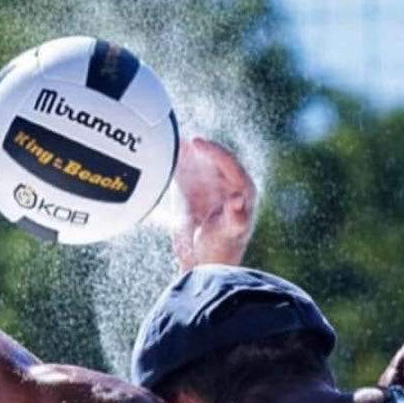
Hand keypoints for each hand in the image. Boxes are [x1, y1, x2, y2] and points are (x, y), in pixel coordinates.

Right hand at [170, 137, 256, 270]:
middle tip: (177, 139)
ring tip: (164, 142)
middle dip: (195, 147)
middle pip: (211, 156)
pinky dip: (171, 159)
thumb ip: (235, 218)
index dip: (213, 150)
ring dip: (181, 150)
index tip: (196, 143)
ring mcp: (208, 182)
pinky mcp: (190, 185)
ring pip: (195, 159)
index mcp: (243, 190)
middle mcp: (227, 181)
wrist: (201, 263)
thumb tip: (237, 200)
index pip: (229, 162)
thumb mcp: (227, 235)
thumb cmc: (221, 251)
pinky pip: (181, 167)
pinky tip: (159, 152)